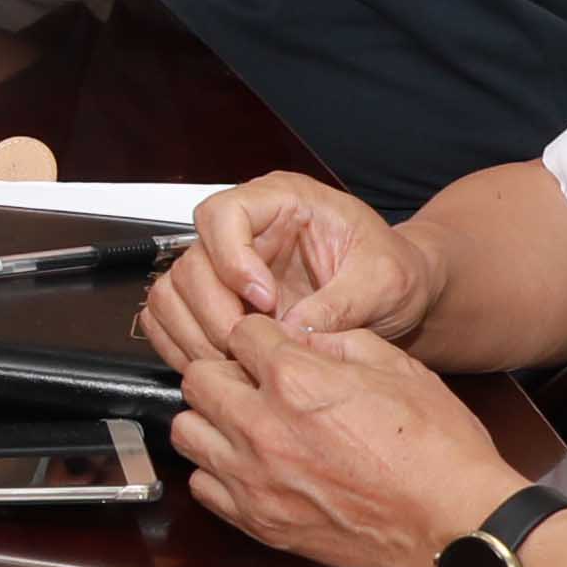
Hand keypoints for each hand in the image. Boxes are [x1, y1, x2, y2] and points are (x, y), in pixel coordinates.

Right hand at [140, 173, 440, 370]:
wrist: (394, 295)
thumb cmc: (391, 272)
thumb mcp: (385, 282)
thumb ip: (341, 303)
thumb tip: (293, 329)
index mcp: (282, 201)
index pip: (223, 214)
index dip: (233, 259)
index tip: (265, 299)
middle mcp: (244, 229)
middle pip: (191, 261)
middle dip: (215, 311)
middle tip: (248, 345)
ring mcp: (224, 265)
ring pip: (172, 292)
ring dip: (195, 334)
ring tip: (236, 360)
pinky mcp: (215, 300)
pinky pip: (172, 319)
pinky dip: (184, 346)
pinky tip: (219, 365)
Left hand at [160, 312, 519, 566]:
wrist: (455, 524)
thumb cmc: (439, 449)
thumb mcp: (399, 368)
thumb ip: (338, 342)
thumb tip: (301, 336)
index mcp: (296, 380)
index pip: (240, 332)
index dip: (260, 335)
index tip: (273, 347)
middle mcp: (261, 427)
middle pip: (198, 378)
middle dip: (225, 371)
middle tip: (255, 382)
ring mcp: (253, 479)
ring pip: (187, 431)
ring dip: (212, 420)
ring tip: (247, 423)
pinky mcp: (257, 522)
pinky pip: (203, 486)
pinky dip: (218, 471)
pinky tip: (251, 465)